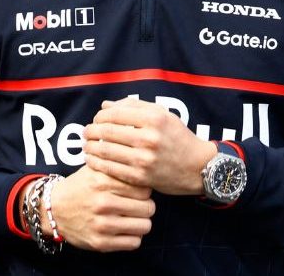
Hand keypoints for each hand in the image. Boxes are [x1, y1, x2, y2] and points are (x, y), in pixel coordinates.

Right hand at [47, 165, 154, 251]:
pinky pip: (134, 243)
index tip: (139, 191)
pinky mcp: (101, 243)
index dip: (145, 189)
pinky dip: (133, 237)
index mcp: (103, 181)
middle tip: (138, 205)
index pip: (144, 187)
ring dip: (141, 222)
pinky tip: (125, 230)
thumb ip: (114, 161)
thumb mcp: (93, 168)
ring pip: (145, 226)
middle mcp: (103, 203)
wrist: (53, 210)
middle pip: (148, 207)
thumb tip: (138, 155)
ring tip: (134, 218)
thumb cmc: (79, 187)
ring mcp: (102, 225)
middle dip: (146, 206)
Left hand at [83, 98, 217, 195]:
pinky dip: (97, 164)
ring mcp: (144, 159)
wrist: (197, 166)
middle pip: (107, 132)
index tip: (97, 119)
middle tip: (86, 132)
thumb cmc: (178, 137)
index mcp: (153, 119)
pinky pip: (111, 169)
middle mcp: (148, 138)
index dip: (100, 116)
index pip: (115, 114)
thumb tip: (105, 106)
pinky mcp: (141, 177)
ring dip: (91, 148)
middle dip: (91, 131)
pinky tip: (92, 161)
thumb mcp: (163, 115)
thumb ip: (134, 106)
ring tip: (87, 146)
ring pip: (106, 151)